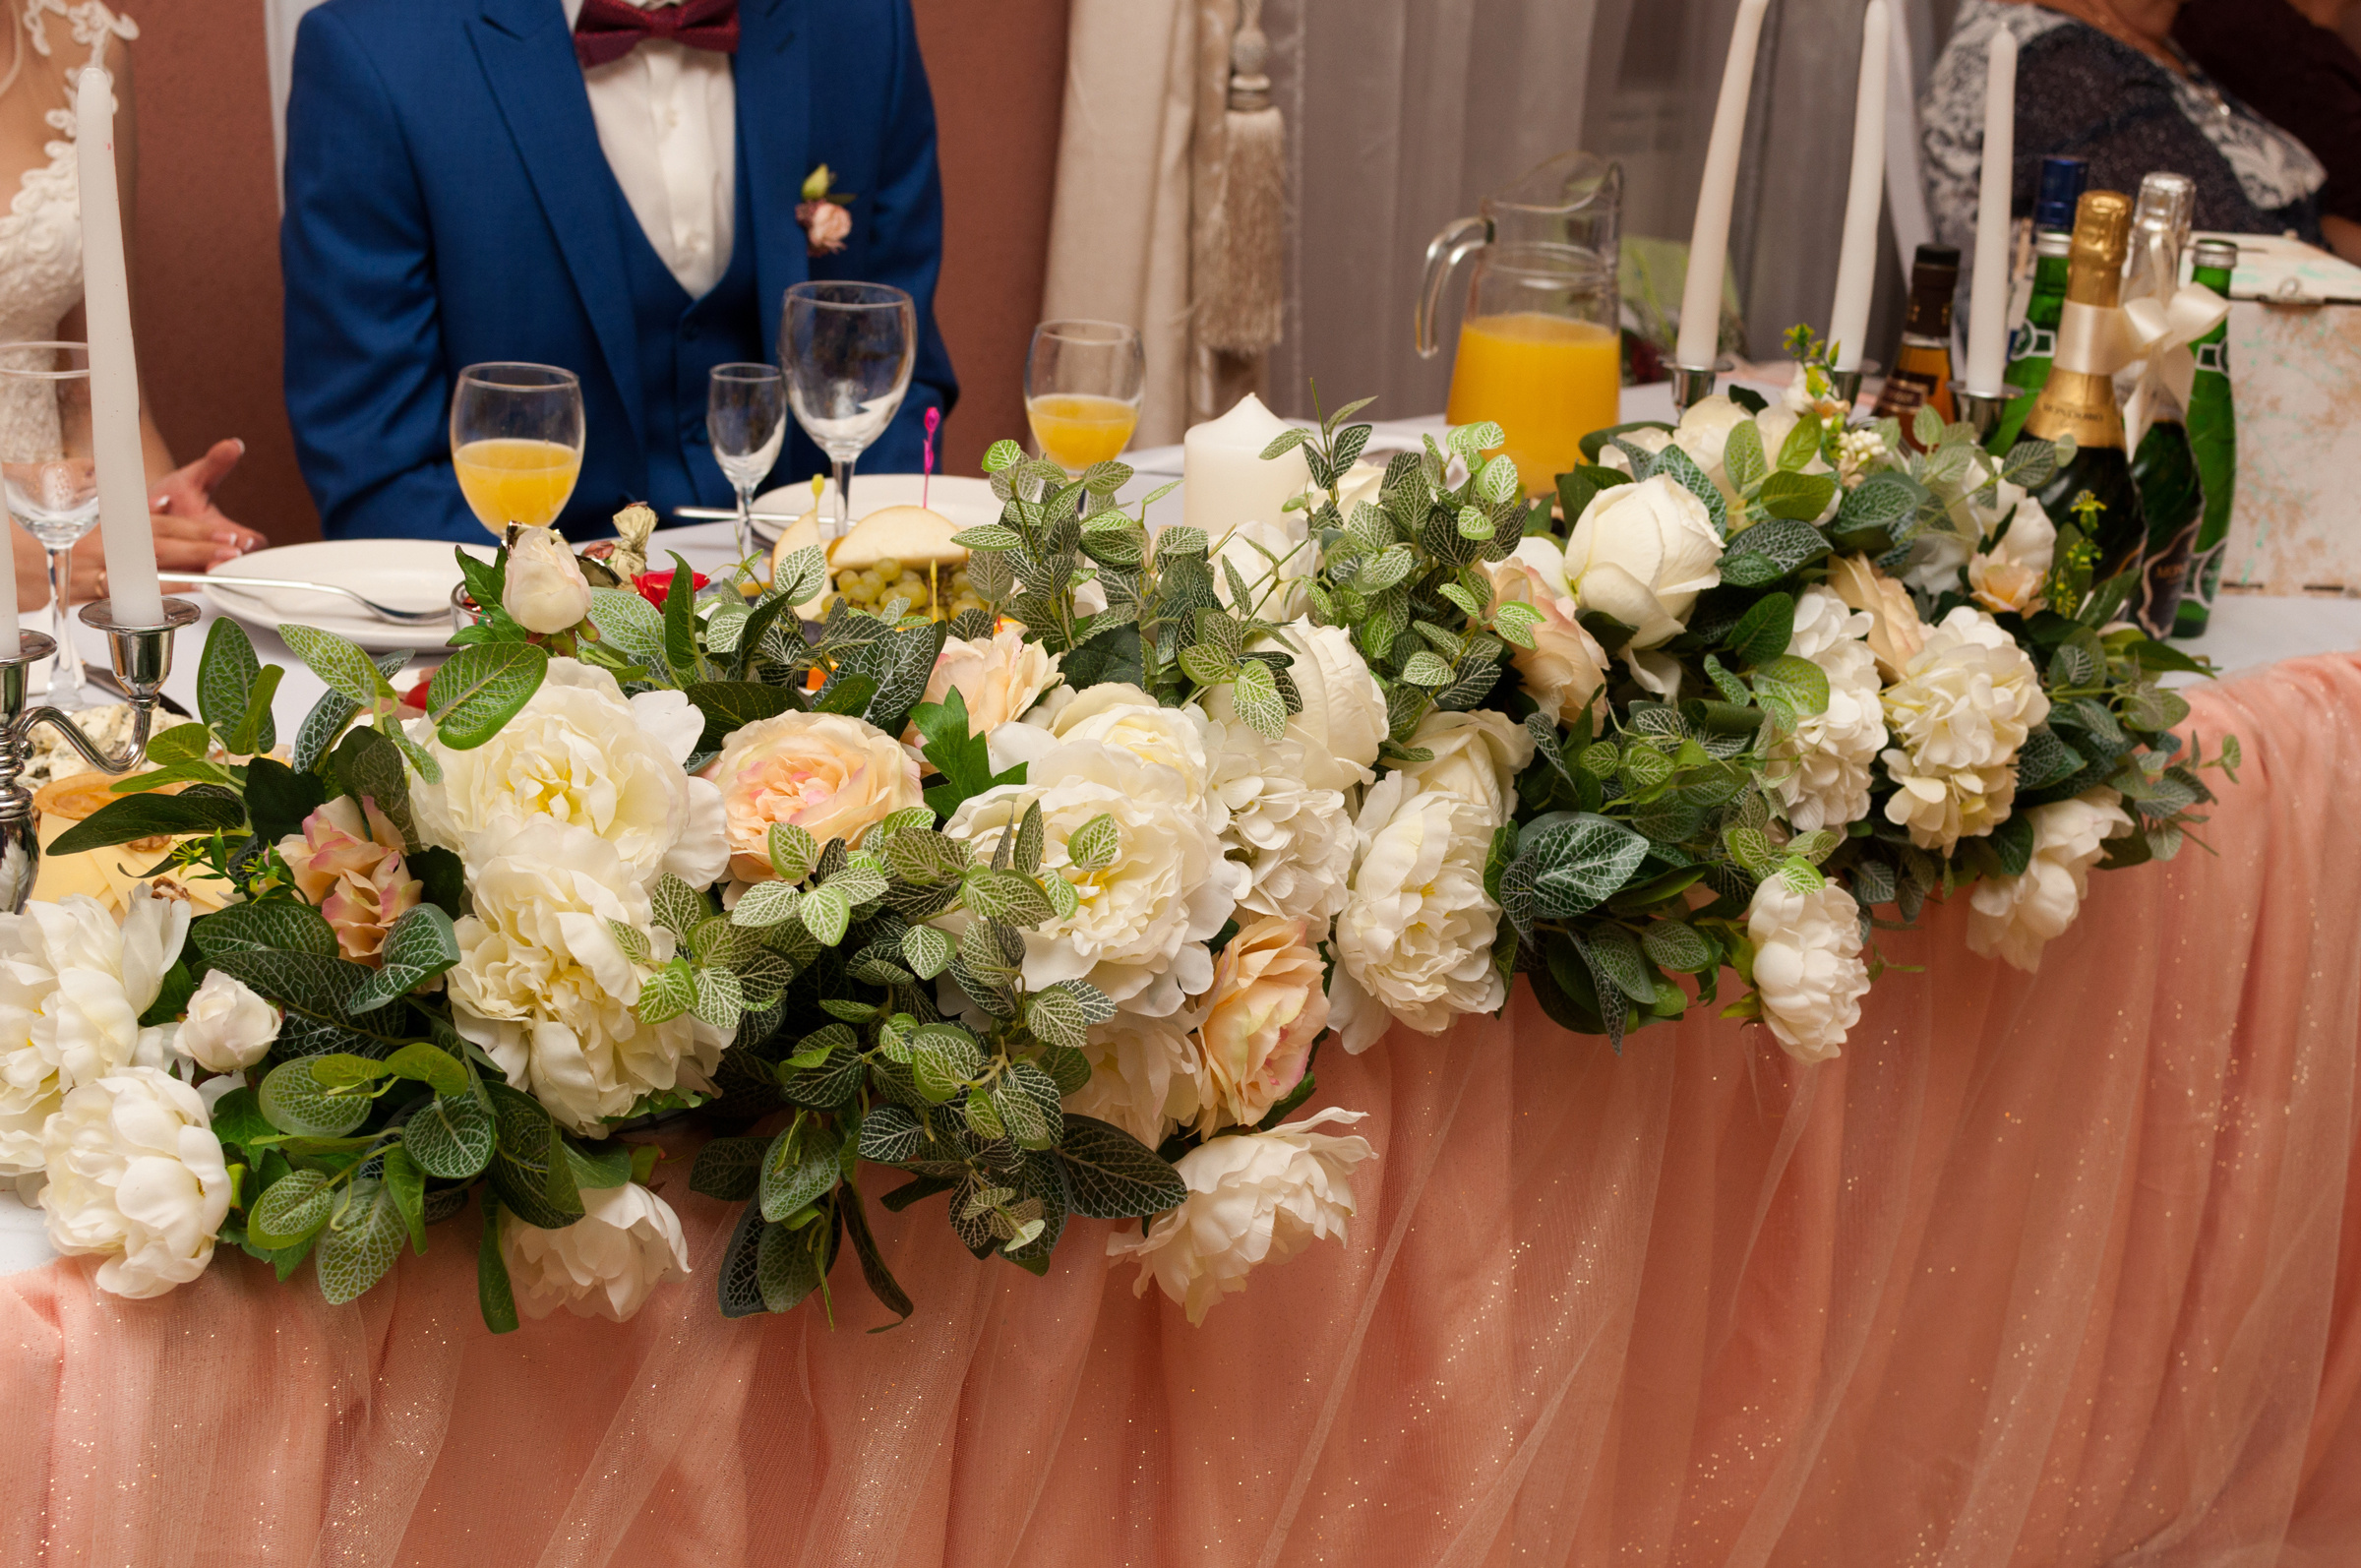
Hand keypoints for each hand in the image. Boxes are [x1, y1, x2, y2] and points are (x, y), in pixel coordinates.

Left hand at [149, 438, 266, 573]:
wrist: (142, 515)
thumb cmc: (173, 499)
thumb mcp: (194, 479)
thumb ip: (215, 465)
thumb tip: (233, 444)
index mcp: (226, 533)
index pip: (253, 542)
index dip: (250, 543)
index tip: (243, 540)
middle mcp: (213, 553)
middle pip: (230, 565)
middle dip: (225, 563)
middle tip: (218, 560)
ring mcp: (190, 566)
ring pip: (199, 576)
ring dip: (196, 573)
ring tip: (191, 570)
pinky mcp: (165, 574)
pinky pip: (167, 579)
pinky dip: (165, 573)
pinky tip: (158, 569)